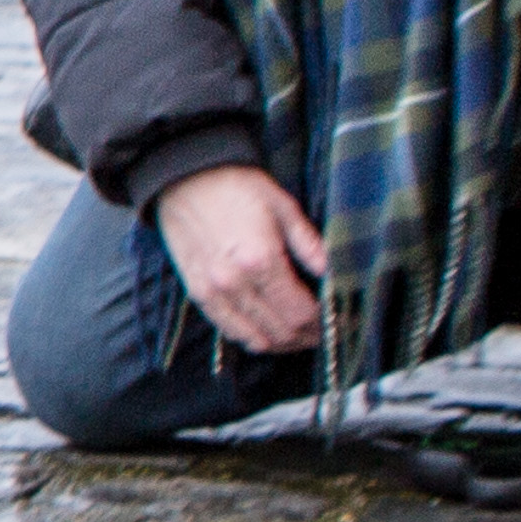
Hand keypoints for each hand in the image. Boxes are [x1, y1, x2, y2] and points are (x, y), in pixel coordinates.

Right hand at [155, 161, 327, 356]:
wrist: (185, 178)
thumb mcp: (283, 207)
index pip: (300, 312)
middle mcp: (235, 283)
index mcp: (261, 260)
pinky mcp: (198, 294)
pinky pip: (229, 331)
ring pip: (257, 339)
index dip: (323, 323)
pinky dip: (253, 338)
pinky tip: (269, 331)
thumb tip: (334, 273)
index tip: (335, 320)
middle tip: (322, 331)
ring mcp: (213, 292)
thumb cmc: (237, 187)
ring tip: (299, 335)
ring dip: (283, 343)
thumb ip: (309, 244)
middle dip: (307, 337)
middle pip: (281, 331)